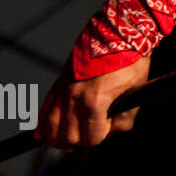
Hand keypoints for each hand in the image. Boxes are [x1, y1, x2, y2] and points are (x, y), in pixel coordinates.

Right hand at [34, 55, 149, 149]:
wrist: (118, 33)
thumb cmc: (130, 61)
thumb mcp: (135, 93)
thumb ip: (124, 117)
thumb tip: (113, 130)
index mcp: (94, 102)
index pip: (91, 137)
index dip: (100, 137)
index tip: (107, 129)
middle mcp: (74, 97)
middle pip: (67, 136)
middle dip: (79, 140)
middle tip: (89, 135)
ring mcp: (63, 89)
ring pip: (50, 126)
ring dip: (57, 138)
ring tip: (67, 141)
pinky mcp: (59, 82)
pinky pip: (44, 108)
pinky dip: (41, 124)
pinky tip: (41, 134)